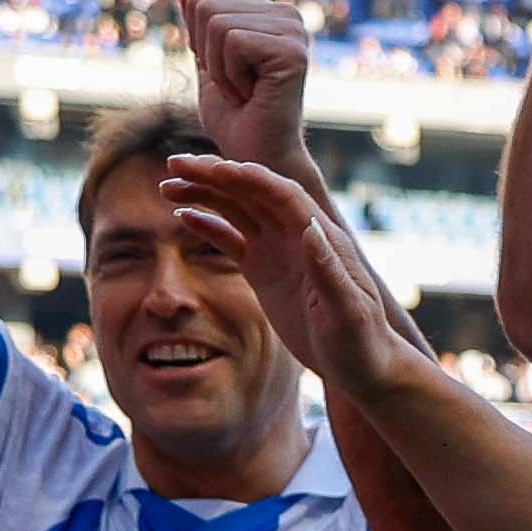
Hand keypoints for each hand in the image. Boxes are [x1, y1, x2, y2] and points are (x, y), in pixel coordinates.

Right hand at [159, 156, 416, 398]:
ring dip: (205, 193)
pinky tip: (182, 216)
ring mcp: (281, 251)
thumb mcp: (348, 311)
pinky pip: (232, 239)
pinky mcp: (266, 271)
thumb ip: (329, 271)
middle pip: (253, 192)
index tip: (210, 168)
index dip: (247, 177)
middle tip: (174, 163)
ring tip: (167, 186)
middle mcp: (299, 236)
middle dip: (215, 175)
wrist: (364, 367)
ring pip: (238, 210)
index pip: (281, 194)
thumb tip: (310, 227)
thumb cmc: (362, 344)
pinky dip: (208, 225)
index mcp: (322, 238)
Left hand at [177, 0, 315, 171]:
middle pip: (206, 7)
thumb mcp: (208, 63)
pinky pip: (232, 41)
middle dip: (207, 55)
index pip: (202, 1)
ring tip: (245, 92)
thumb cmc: (235, 117)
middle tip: (236, 86)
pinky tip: (254, 95)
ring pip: (216, 25)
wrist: (256, 156)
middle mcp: (288, 16)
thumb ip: (200, 27)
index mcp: (270, 14)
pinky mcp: (292, 50)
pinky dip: (230, 76)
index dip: (199, 44)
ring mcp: (294, 31)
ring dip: (218, 69)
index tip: (228, 75)